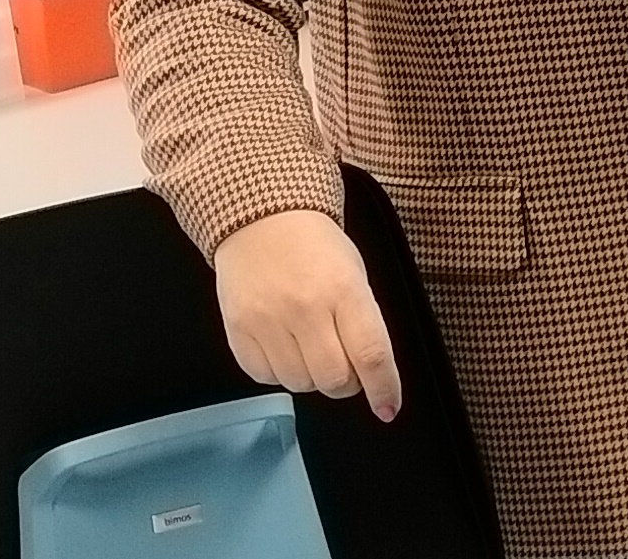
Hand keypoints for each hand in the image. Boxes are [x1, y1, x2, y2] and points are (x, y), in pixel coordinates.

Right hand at [212, 208, 402, 421]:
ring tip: (310, 347)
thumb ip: (363, 322)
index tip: (388, 408)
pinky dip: (280, 373)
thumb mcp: (353, 275)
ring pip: (300, 384)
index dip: (384, 388)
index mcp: (345, 290)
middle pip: (334, 379)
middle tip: (345, 368)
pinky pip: (265, 377)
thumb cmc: (316, 247)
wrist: (261, 218)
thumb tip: (372, 374)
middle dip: (346, 384)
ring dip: (312, 378)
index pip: (371, 355)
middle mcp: (306, 308)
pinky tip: (283, 346)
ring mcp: (268, 320)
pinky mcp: (238, 329)